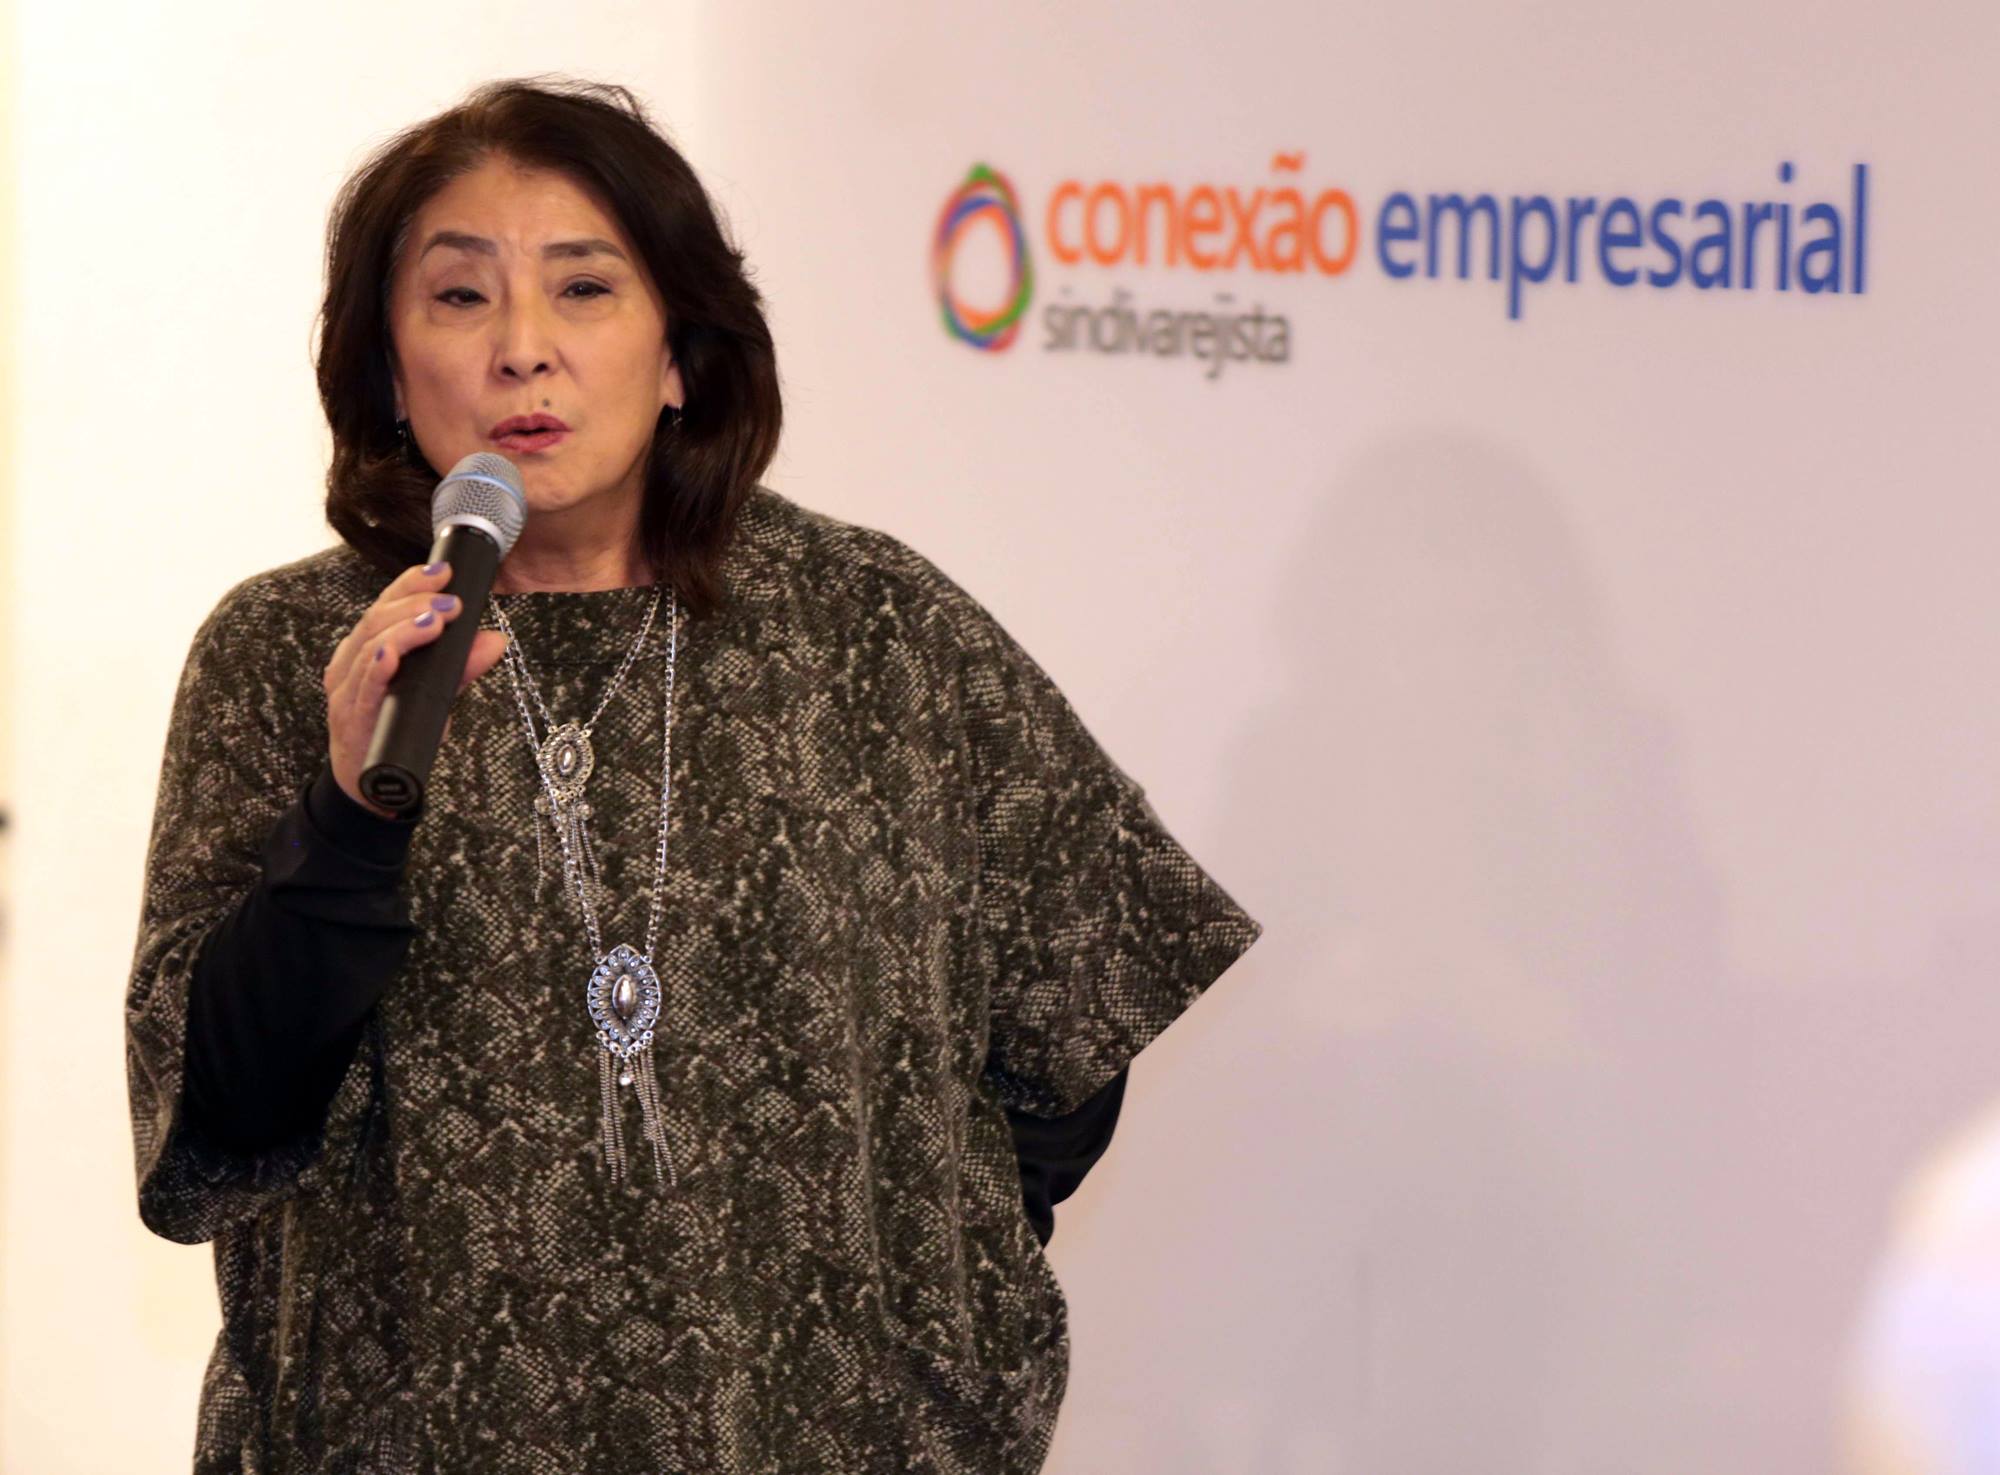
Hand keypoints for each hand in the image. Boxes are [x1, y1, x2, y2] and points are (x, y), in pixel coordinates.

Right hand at [322, 561, 510, 819]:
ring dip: (403, 631)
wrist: (373, 787)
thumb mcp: (435, 694)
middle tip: (451, 602)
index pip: (386, 605)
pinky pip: (363, 689)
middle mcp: (351, 664)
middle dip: (415, 603)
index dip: (411, 584)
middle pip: (376, 619)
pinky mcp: (351, 720)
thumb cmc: (397, 731)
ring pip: (369, 647)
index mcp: (366, 649)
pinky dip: (376, 668)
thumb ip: (461, 667)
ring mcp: (347, 692)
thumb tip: (495, 639)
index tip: (444, 570)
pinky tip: (390, 656)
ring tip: (434, 621)